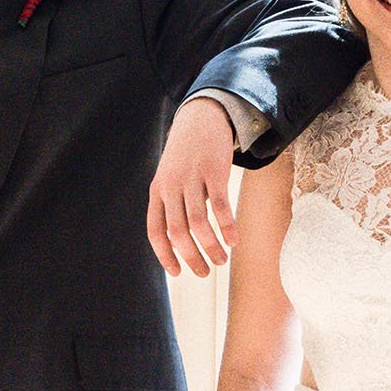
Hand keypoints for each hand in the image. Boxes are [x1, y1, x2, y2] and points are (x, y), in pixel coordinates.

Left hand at [148, 96, 237, 276]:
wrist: (201, 117)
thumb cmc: (186, 156)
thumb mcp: (169, 178)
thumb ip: (170, 207)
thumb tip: (177, 244)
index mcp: (157, 192)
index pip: (156, 231)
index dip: (165, 255)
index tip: (178, 273)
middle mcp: (171, 186)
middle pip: (178, 232)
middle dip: (192, 257)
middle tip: (205, 273)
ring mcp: (192, 178)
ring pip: (199, 222)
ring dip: (211, 246)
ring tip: (222, 260)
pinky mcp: (213, 171)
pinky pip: (220, 206)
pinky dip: (227, 227)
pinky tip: (234, 240)